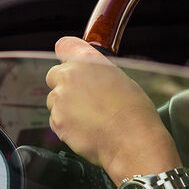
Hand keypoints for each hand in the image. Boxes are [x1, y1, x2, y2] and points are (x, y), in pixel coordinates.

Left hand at [45, 36, 180, 186]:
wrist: (133, 143)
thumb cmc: (134, 113)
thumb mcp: (121, 80)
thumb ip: (97, 73)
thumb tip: (90, 75)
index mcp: (87, 61)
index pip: (64, 45)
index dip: (67, 54)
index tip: (69, 60)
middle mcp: (69, 76)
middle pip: (54, 75)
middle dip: (65, 84)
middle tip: (85, 97)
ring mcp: (60, 99)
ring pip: (54, 99)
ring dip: (66, 106)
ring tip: (91, 117)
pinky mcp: (56, 121)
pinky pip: (56, 119)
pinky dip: (66, 124)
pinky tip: (87, 129)